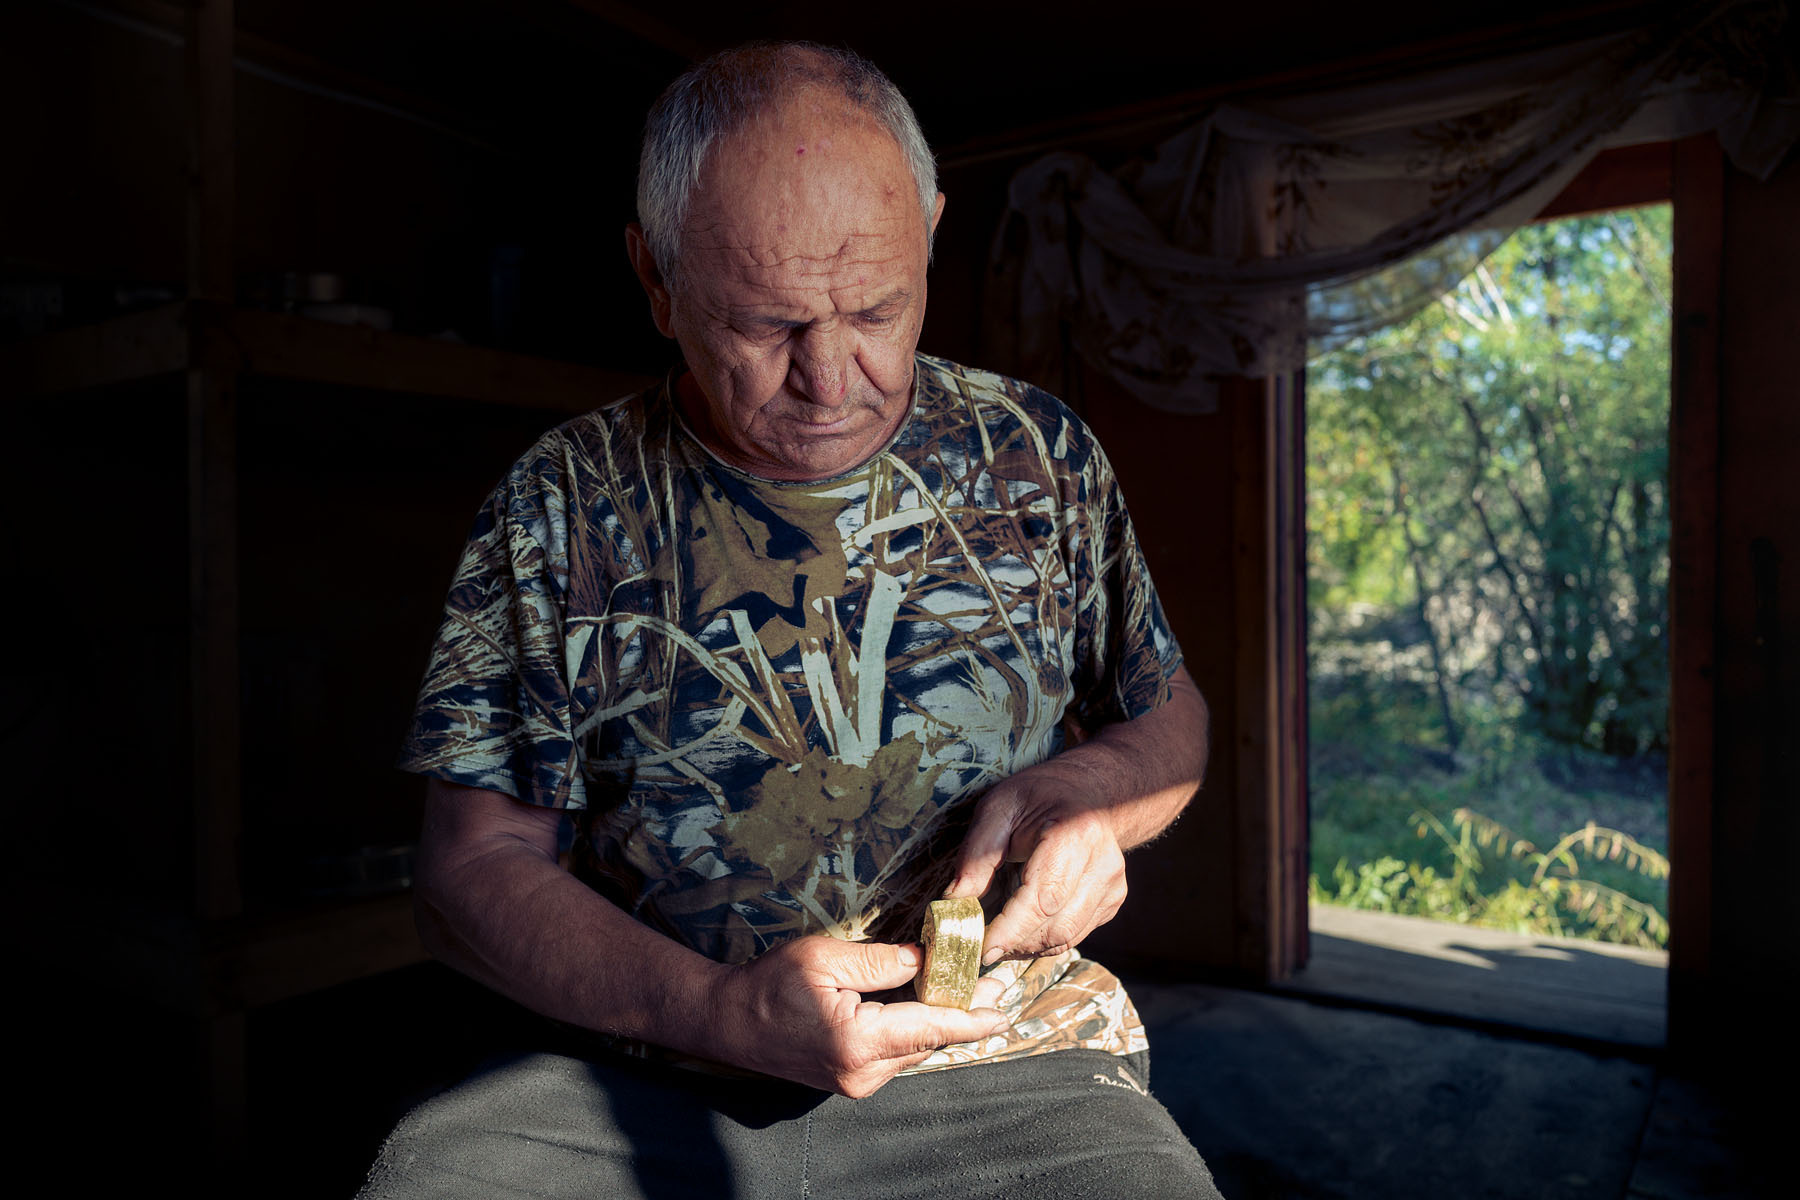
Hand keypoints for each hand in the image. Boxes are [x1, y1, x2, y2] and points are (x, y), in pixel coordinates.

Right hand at [707, 934, 1008, 1097]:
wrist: (729, 1023)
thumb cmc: (769, 986)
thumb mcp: (825, 957)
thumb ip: (881, 961)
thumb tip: (926, 958)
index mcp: (857, 1041)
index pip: (932, 1029)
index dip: (973, 1018)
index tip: (1004, 1008)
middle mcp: (863, 1072)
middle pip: (929, 1040)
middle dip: (960, 1011)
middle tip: (992, 981)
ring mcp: (857, 1083)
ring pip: (915, 1048)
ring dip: (936, 1020)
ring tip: (962, 986)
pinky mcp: (852, 1082)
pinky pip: (896, 1054)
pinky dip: (912, 1029)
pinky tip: (921, 1004)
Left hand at [944, 756, 1128, 964]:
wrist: (1084, 791)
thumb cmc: (1036, 796)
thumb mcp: (997, 810)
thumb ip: (976, 856)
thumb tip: (954, 902)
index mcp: (1075, 834)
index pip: (1042, 899)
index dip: (1010, 930)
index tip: (982, 948)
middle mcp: (1103, 863)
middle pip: (1056, 926)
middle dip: (1014, 943)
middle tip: (981, 943)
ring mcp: (1113, 885)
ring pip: (1067, 938)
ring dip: (1028, 947)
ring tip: (999, 936)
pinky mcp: (1112, 901)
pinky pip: (1075, 935)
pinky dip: (1044, 941)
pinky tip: (1023, 928)